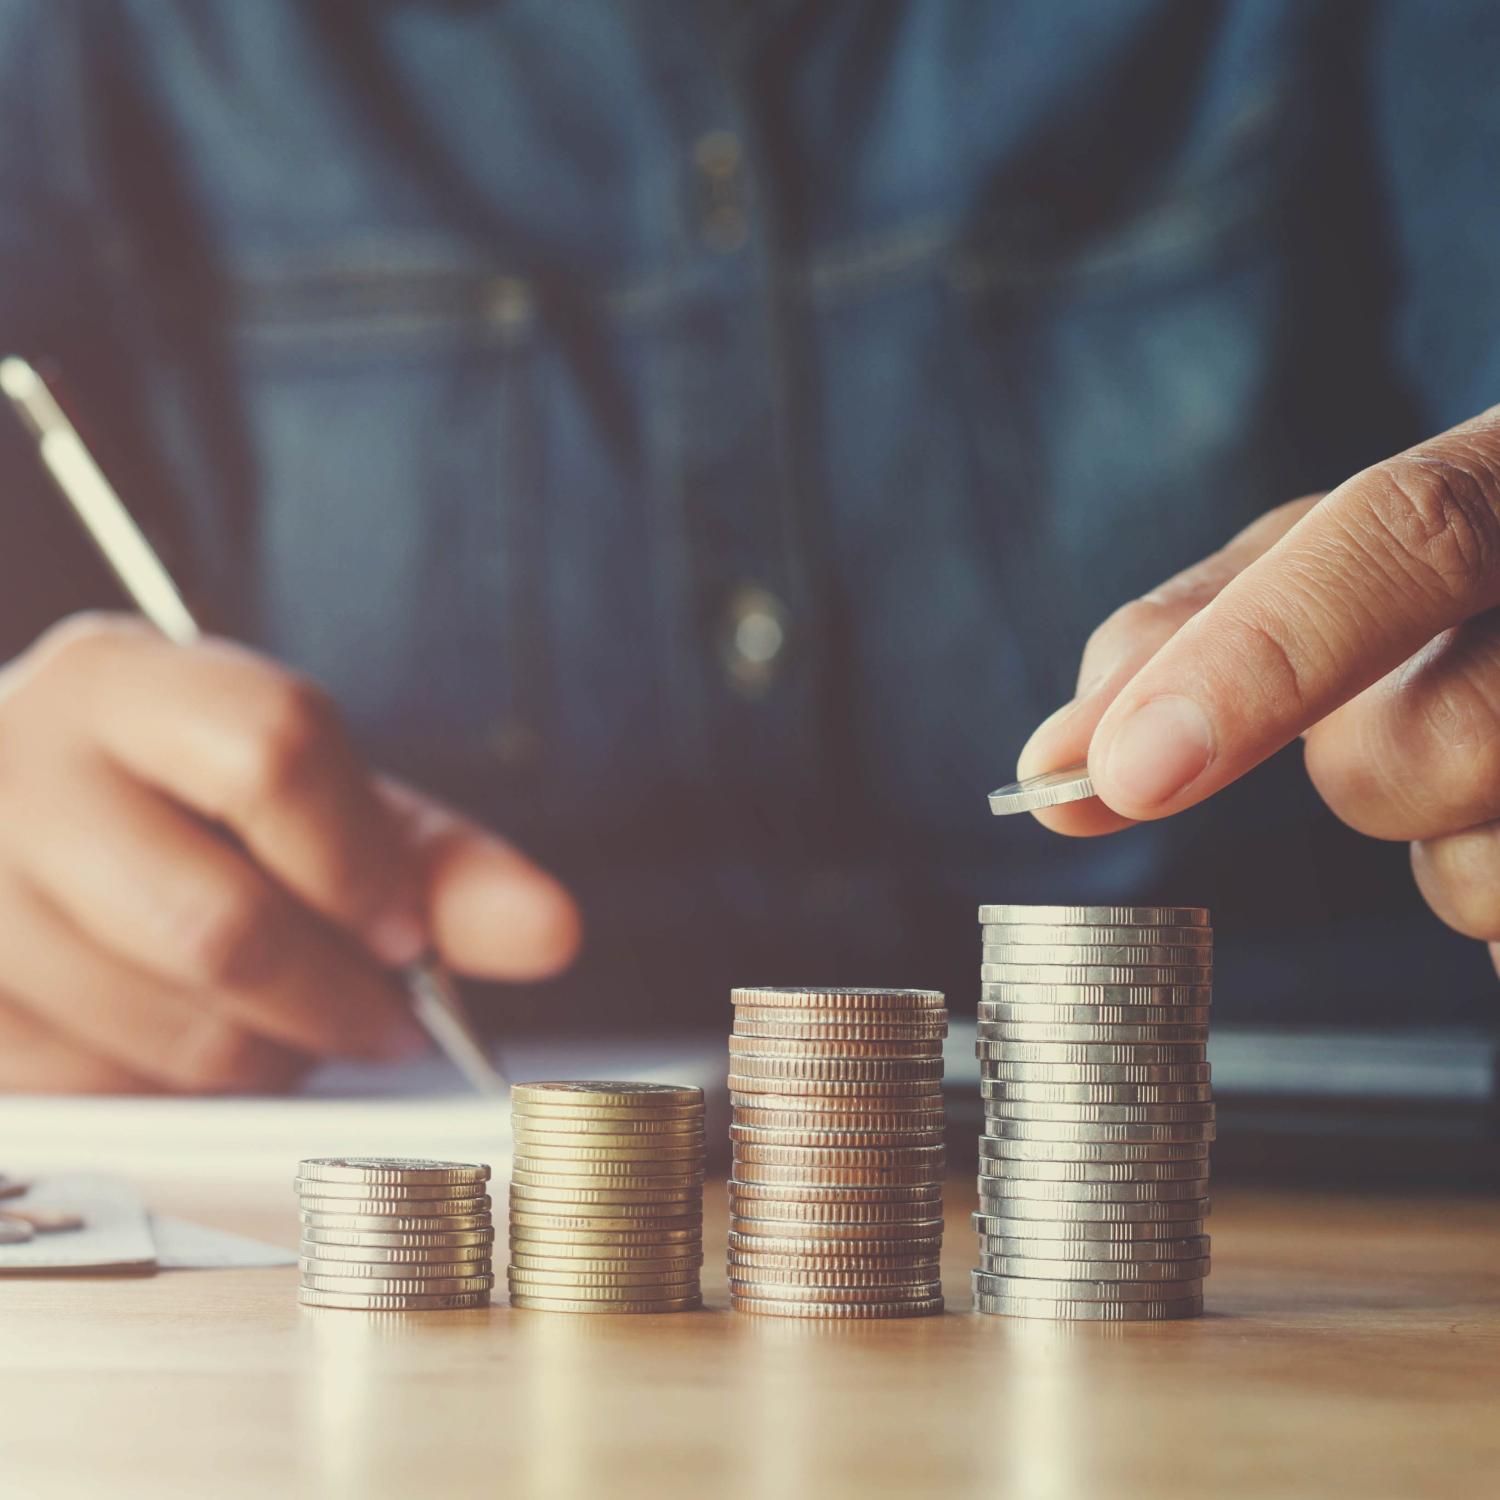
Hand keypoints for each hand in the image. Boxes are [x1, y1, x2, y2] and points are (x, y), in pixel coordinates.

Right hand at [0, 614, 579, 1092]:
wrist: (16, 816)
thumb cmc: (186, 804)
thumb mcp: (310, 800)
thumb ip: (433, 860)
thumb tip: (551, 932)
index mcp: (122, 684)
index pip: (273, 751)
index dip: (364, 864)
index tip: (409, 934)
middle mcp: (15, 771)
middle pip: (220, 921)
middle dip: (337, 998)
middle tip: (387, 1019)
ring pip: (169, 1027)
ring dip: (272, 1056)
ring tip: (293, 1022)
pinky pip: (107, 1093)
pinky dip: (186, 1090)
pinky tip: (196, 1039)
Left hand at [1018, 406, 1499, 970]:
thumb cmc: (1462, 575)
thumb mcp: (1324, 551)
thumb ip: (1187, 634)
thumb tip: (1056, 764)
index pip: (1403, 537)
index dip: (1258, 659)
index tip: (1129, 773)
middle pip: (1429, 743)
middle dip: (1370, 780)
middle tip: (1410, 726)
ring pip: (1484, 870)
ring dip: (1460, 857)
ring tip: (1497, 772)